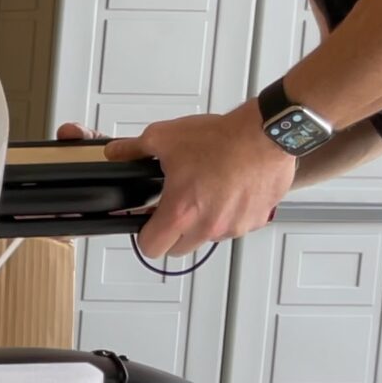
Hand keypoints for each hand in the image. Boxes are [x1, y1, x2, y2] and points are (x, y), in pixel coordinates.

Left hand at [100, 107, 295, 259]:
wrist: (266, 134)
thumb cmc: (222, 138)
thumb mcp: (165, 137)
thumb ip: (134, 149)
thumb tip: (115, 153)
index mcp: (181, 213)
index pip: (152, 248)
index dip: (145, 236)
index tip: (148, 222)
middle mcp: (208, 226)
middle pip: (179, 248)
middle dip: (173, 232)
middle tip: (176, 206)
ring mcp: (234, 226)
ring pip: (208, 238)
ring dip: (203, 224)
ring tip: (205, 194)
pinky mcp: (255, 220)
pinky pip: (235, 227)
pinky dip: (229, 215)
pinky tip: (228, 191)